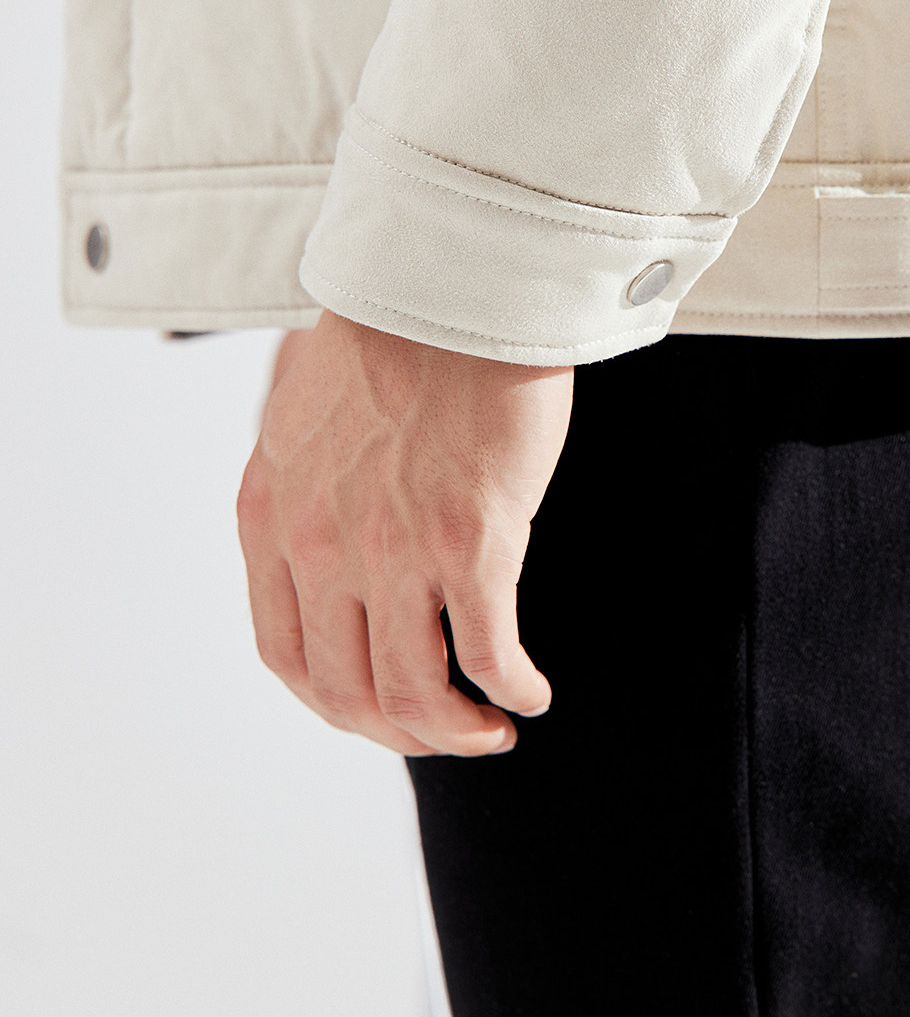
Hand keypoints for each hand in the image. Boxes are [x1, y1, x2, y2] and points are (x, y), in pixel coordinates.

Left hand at [237, 312, 573, 755]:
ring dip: (457, 732)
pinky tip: (530, 692)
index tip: (381, 711)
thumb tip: (329, 536)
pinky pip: (486, 654)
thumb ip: (305, 487)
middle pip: (348, 692)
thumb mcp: (304, 416)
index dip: (337, 705)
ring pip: (413, 693)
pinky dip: (510, 688)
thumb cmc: (397, 334)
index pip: (287, 656)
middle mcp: (319, 546)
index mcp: (271, 518)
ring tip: (493, 728)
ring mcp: (391, 551)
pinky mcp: (469, 543)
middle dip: (402, 733)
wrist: (455, 283)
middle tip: (451, 734)